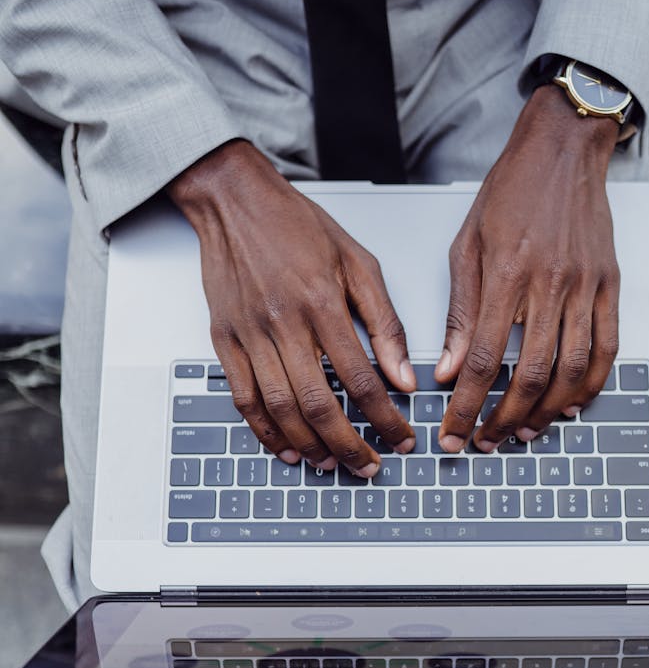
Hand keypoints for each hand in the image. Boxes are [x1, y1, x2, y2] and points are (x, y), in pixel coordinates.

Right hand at [168, 140, 415, 474]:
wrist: (234, 200)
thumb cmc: (297, 226)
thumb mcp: (358, 262)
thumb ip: (385, 322)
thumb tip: (404, 375)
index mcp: (322, 303)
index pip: (360, 378)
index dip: (384, 417)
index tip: (400, 437)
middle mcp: (283, 323)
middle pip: (317, 404)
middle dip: (348, 444)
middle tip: (368, 466)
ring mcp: (249, 335)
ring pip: (279, 409)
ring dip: (308, 445)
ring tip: (332, 464)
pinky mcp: (224, 340)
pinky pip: (243, 398)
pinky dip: (265, 431)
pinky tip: (286, 449)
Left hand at [437, 85, 620, 452]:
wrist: (564, 150)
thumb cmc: (511, 191)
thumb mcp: (467, 245)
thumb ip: (461, 312)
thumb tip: (451, 369)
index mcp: (508, 272)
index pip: (486, 358)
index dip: (468, 404)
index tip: (454, 431)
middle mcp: (551, 283)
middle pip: (532, 373)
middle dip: (505, 418)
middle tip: (486, 440)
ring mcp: (587, 286)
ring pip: (573, 369)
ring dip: (547, 411)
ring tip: (524, 431)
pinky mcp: (610, 286)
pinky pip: (607, 349)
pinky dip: (590, 385)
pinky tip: (571, 405)